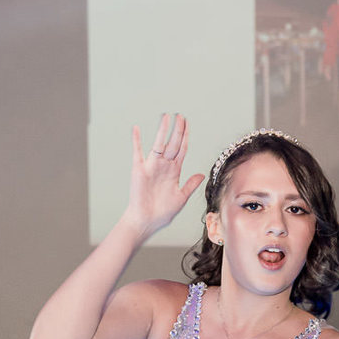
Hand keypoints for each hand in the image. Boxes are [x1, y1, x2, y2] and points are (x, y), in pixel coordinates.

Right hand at [126, 114, 204, 238]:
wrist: (147, 222)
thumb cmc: (163, 213)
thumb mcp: (181, 198)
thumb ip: (190, 185)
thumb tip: (202, 174)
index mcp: (174, 171)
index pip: (181, 149)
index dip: (185, 136)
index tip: (187, 124)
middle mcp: (163, 166)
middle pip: (172, 143)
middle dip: (177, 130)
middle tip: (180, 115)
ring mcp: (151, 167)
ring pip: (158, 144)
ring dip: (162, 131)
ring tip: (166, 117)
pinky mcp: (139, 170)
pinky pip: (137, 152)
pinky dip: (136, 141)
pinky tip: (136, 129)